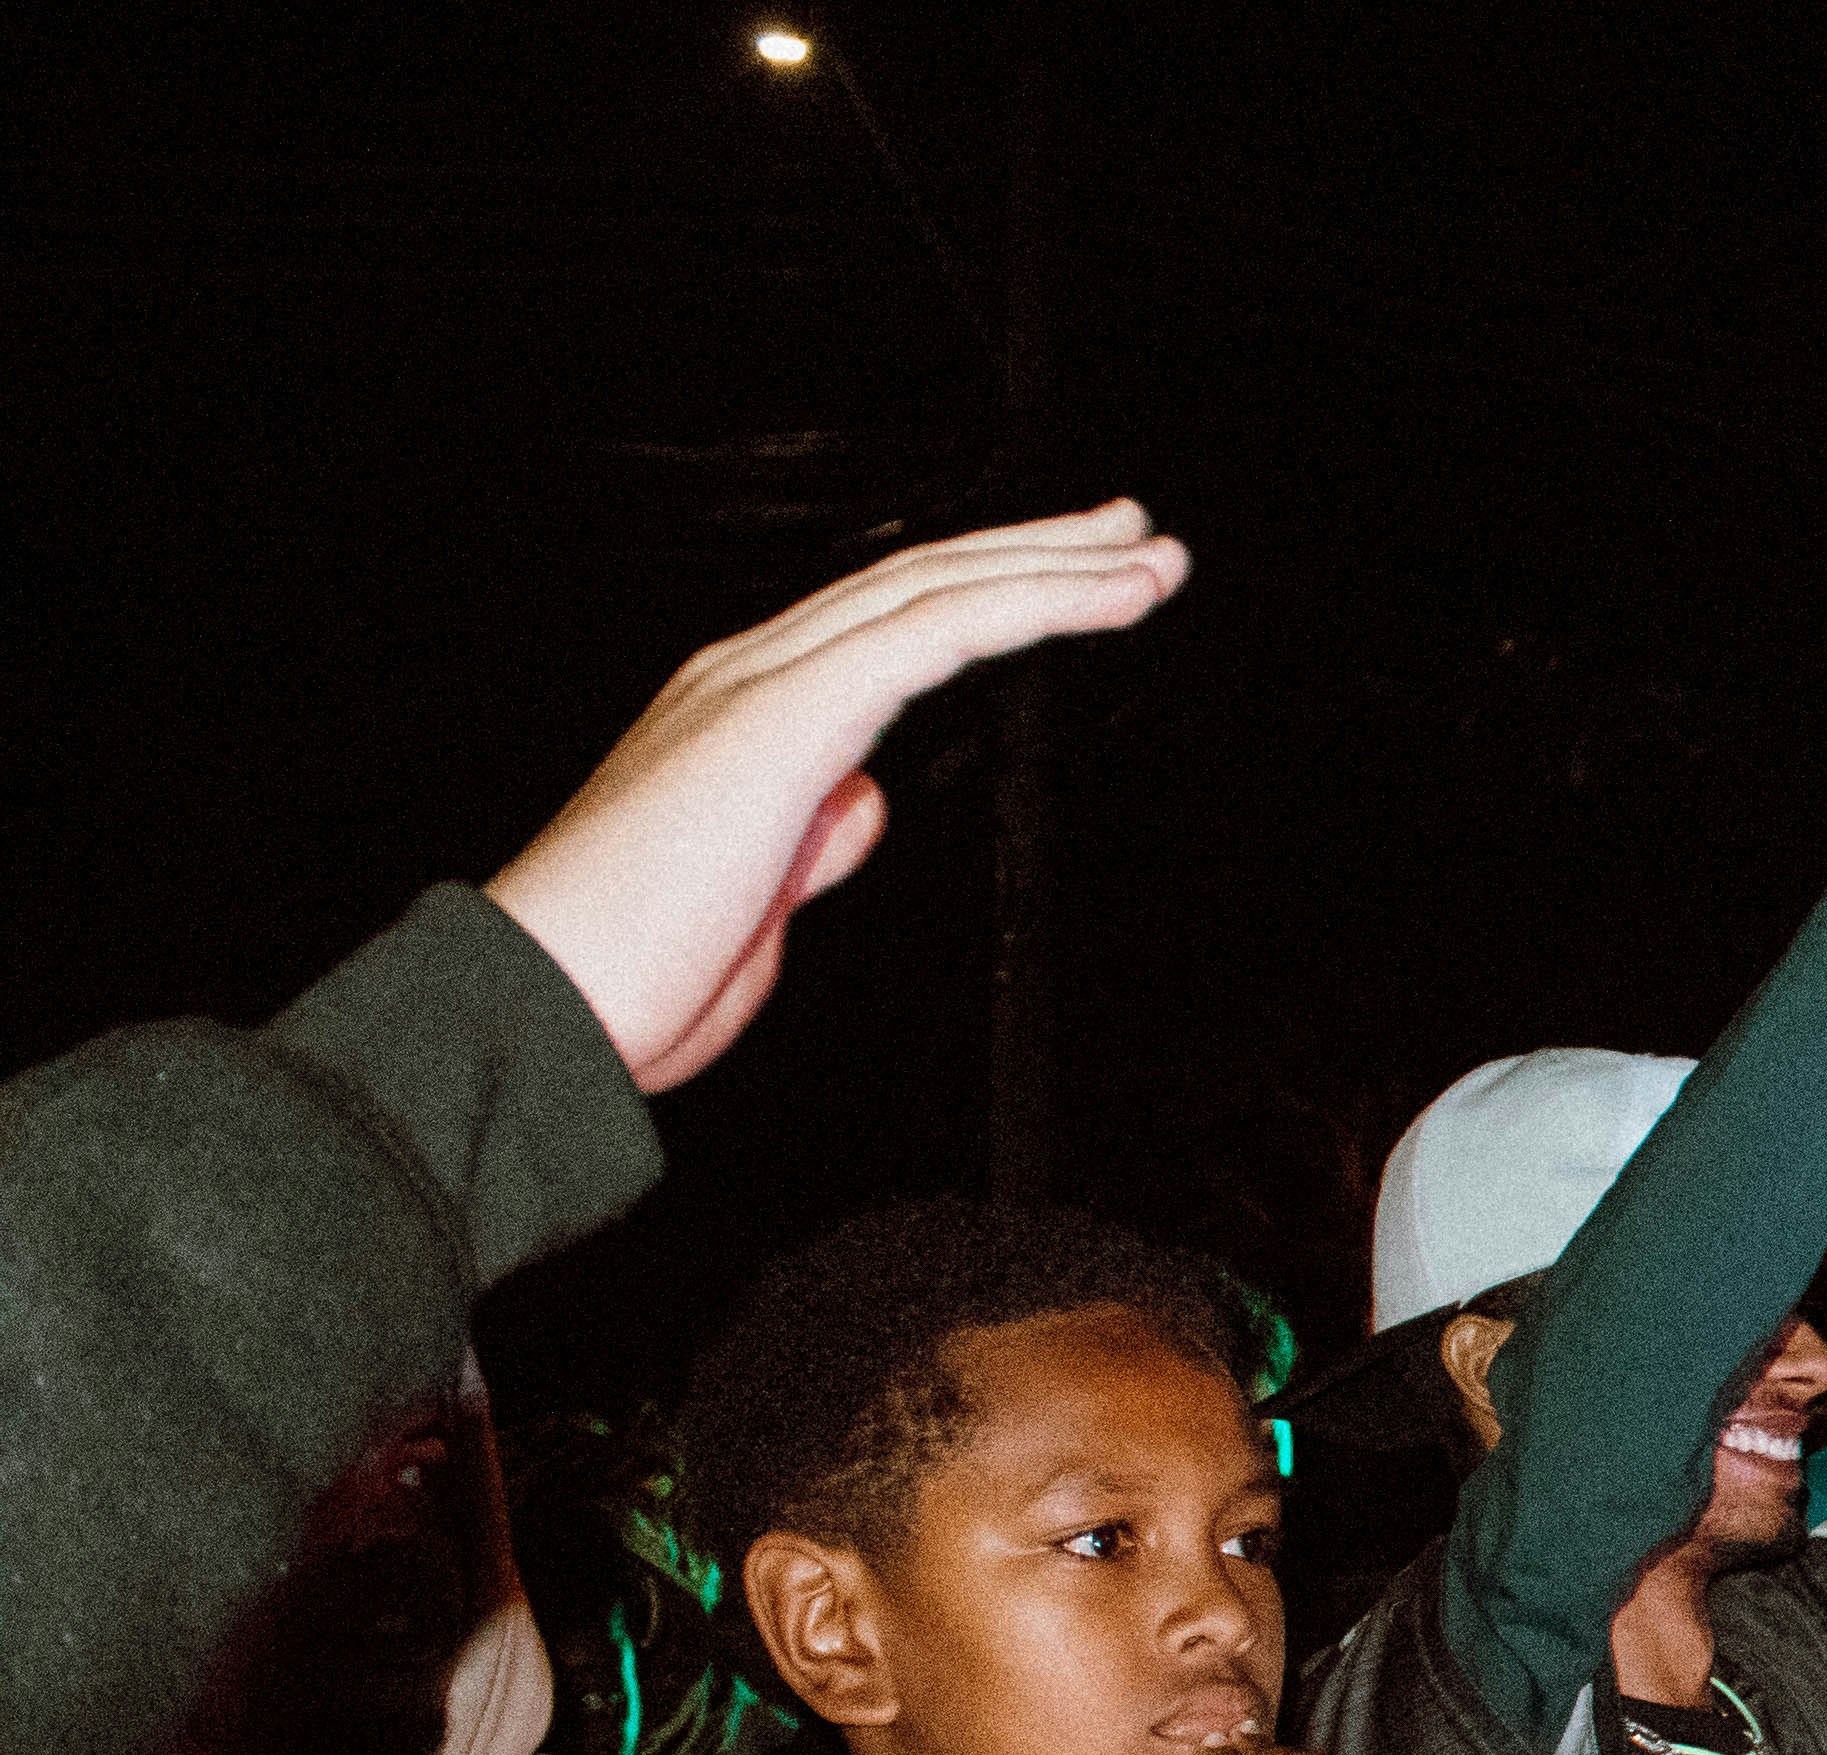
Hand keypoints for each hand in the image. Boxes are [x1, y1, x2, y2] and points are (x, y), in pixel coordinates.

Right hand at [486, 504, 1188, 1092]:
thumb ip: (813, 839)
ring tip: (1152, 554)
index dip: (986, 593)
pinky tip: (1111, 597)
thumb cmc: (627, 979)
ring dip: (1060, 566)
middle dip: (1038, 552)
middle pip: (920, 581)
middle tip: (1134, 532)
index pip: (887, 626)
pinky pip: (935, 631)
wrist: (533, 1009)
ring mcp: (762, 685)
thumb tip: (864, 800)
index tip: (1074, 583)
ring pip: (937, 588)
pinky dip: (1035, 603)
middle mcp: (749, 676)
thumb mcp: (757, 906)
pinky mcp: (785, 717)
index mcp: (744, 717)